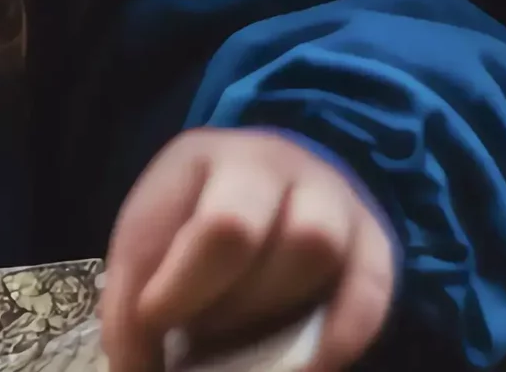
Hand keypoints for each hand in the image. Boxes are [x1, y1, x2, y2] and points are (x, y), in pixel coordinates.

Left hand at [104, 127, 395, 371]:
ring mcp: (331, 199)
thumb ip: (132, 298)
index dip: (180, 287)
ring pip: (315, 247)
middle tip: (198, 334)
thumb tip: (133, 371)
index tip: (153, 325)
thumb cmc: (193, 214)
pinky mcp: (373, 243)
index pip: (205, 223)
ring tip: (242, 345)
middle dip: (219, 298)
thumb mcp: (150, 236)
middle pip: (254, 229)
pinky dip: (341, 336)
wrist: (265, 183)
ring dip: (272, 310)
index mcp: (203, 156)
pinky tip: (309, 366)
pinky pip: (371, 290)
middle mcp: (273, 167)